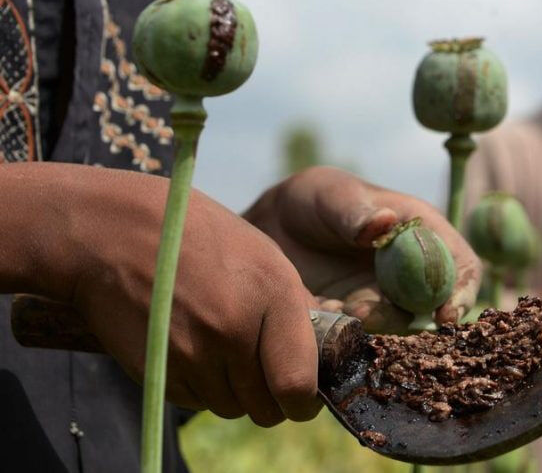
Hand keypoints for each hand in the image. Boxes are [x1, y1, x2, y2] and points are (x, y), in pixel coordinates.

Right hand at [0, 163, 321, 426]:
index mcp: (274, 295)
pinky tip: (194, 349)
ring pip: (232, 408)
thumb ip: (297, 307)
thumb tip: (323, 354)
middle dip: (271, 399)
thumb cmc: (199, 239)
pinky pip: (197, 401)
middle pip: (267, 407)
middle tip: (265, 376)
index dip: (305, 401)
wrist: (116, 235)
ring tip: (224, 350)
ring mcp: (194, 354)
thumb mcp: (264, 256)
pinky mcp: (160, 371)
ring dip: (235, 392)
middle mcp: (236, 329)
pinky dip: (202, 387)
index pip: (299, 384)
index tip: (304, 397)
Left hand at [243, 166, 479, 333]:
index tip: (445, 313)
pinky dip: (342, 334)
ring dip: (369, 326)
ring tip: (331, 307)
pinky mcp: (359, 322)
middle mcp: (413, 272)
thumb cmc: (314, 200)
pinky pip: (362, 338)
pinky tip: (315, 312)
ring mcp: (387, 300)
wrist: (273, 228)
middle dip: (405, 318)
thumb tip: (384, 223)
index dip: (461, 291)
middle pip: (433, 307)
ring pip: (396, 328)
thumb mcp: (331, 196)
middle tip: (364, 313)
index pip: (461, 266)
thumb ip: (355, 211)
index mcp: (423, 234)